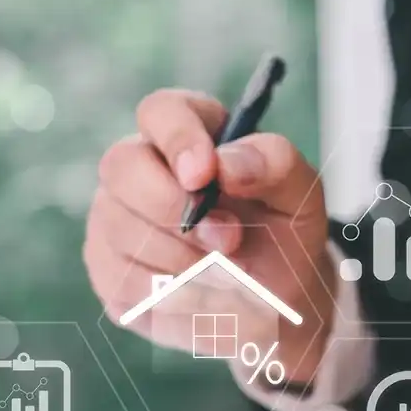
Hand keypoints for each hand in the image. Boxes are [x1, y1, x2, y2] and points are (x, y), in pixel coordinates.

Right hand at [84, 89, 336, 382]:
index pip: (161, 111)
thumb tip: (225, 164)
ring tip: (227, 271)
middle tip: (229, 239)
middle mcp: (140, 167)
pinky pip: (123, 279)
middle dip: (175, 208)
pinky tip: (204, 294)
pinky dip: (173, 294)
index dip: (178, 139)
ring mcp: (115, 217)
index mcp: (191, 132)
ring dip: (184, 258)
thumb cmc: (282, 232)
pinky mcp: (110, 270)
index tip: (204, 175)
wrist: (276, 299)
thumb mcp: (299, 195)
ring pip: (120, 228)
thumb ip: (274, 164)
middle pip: (122, 166)